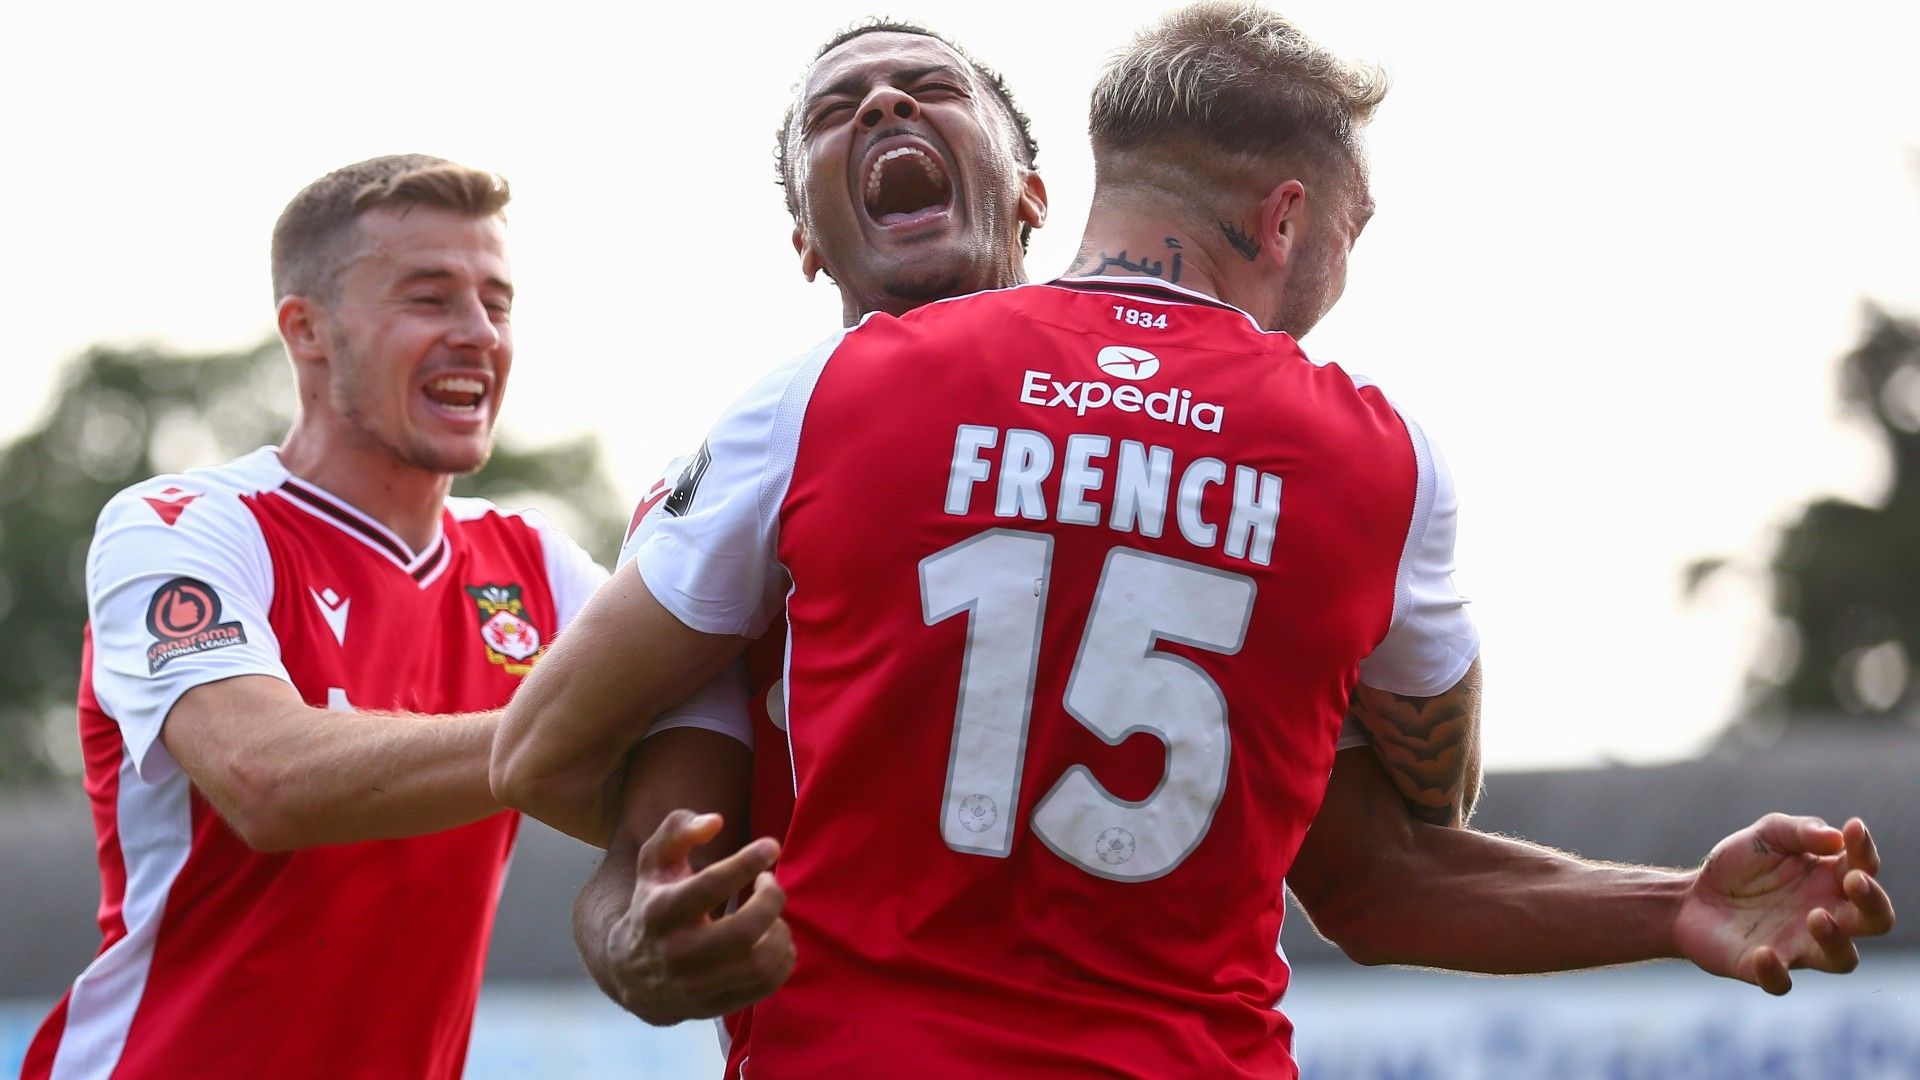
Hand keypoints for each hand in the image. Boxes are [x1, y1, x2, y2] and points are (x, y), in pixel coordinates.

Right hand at [604, 809, 794, 1024]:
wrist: (630, 972)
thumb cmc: (653, 903)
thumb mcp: (653, 862)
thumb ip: (678, 829)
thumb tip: (715, 821)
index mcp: (659, 911)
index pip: (710, 886)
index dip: (746, 862)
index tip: (771, 845)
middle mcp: (676, 953)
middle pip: (744, 931)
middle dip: (771, 899)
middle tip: (770, 882)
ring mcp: (696, 986)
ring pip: (759, 963)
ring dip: (780, 931)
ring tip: (773, 915)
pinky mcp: (714, 1007)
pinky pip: (765, 986)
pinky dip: (783, 959)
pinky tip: (776, 938)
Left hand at [1674, 813, 1894, 993]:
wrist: (1689, 897)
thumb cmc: (1737, 865)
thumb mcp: (1766, 836)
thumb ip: (1800, 831)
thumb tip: (1836, 837)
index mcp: (1829, 880)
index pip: (1865, 868)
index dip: (1865, 850)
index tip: (1852, 828)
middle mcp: (1825, 915)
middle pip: (1875, 921)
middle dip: (1873, 902)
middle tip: (1854, 880)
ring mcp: (1798, 945)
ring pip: (1842, 959)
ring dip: (1836, 940)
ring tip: (1816, 915)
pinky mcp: (1764, 968)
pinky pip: (1781, 983)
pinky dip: (1775, 973)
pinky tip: (1763, 952)